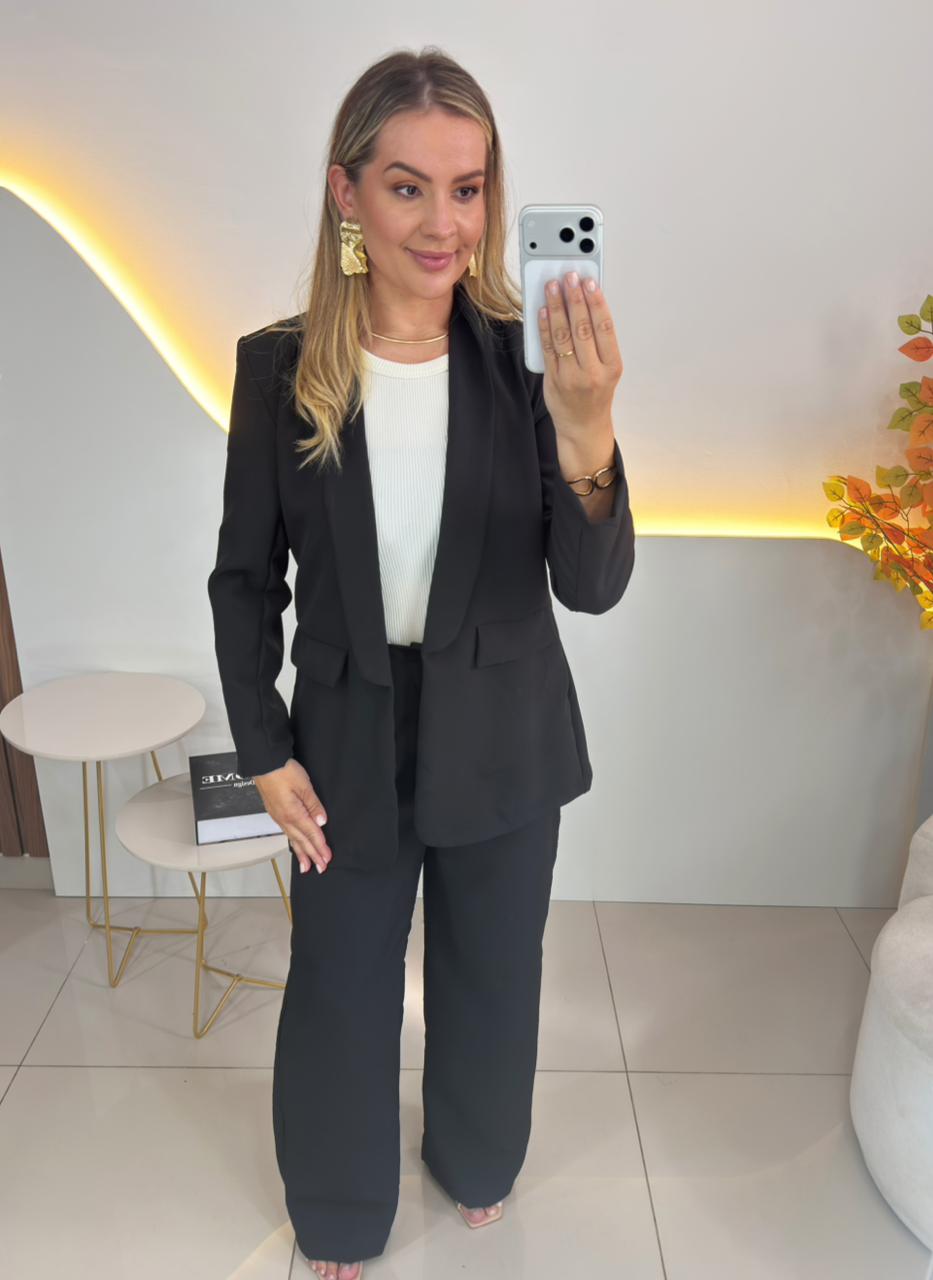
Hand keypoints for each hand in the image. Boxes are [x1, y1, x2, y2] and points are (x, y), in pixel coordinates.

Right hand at [252, 757, 332, 873]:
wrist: (264, 763)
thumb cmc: (283, 771)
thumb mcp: (304, 786)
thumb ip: (314, 805)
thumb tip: (321, 822)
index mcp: (293, 813)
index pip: (311, 834)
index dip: (320, 847)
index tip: (327, 858)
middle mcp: (284, 818)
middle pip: (301, 841)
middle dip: (312, 855)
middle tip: (320, 868)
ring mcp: (278, 816)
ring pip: (292, 839)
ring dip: (301, 853)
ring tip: (306, 866)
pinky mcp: (275, 812)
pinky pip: (286, 832)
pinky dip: (292, 842)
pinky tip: (295, 845)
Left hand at [538, 271, 623, 440]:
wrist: (583, 425)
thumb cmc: (596, 393)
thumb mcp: (608, 368)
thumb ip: (599, 340)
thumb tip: (586, 303)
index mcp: (612, 366)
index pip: (605, 327)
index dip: (597, 302)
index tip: (590, 282)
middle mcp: (593, 372)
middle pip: (583, 328)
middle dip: (575, 299)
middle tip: (569, 277)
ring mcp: (572, 377)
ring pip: (563, 335)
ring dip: (557, 307)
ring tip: (553, 287)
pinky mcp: (553, 379)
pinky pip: (548, 348)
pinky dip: (544, 327)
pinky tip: (543, 310)